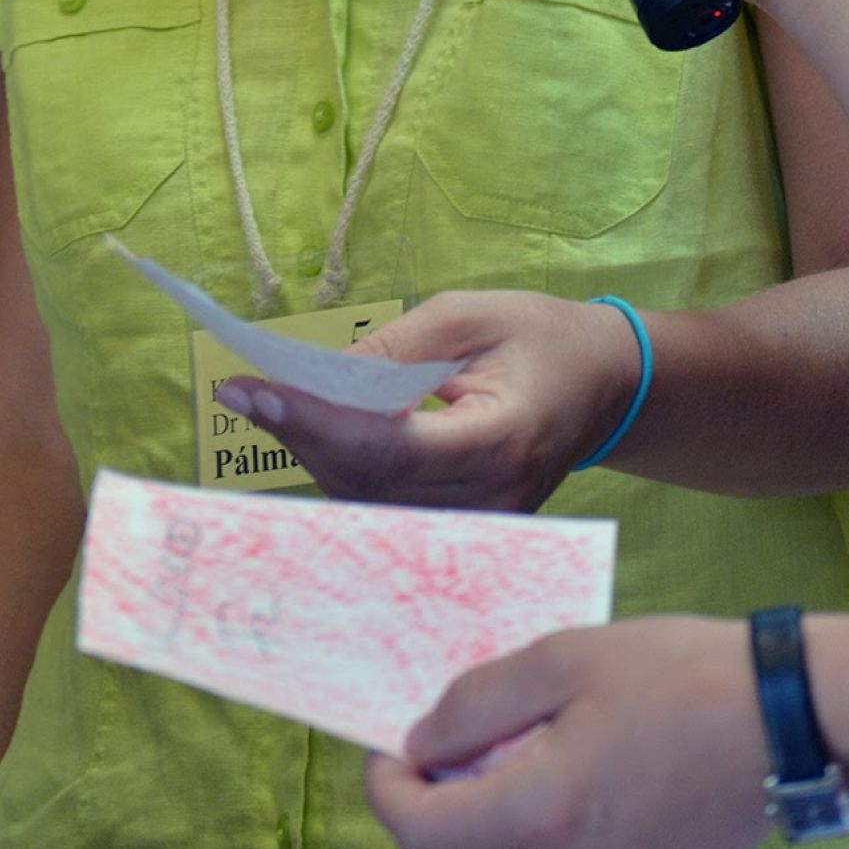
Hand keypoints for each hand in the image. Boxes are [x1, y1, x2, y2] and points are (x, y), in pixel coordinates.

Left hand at [217, 291, 640, 511]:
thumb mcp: (468, 317)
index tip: (251, 389)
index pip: (385, 446)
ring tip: (270, 404)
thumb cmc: (540, 336)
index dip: (313, 422)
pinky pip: (390, 509)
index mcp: (498, 441)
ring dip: (315, 454)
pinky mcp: (470, 531)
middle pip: (367, 482)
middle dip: (299, 434)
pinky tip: (314, 433)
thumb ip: (393, 349)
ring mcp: (481, 525)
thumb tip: (316, 378)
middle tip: (242, 393)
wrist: (605, 385)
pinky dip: (345, 472)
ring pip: (370, 504)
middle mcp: (489, 499)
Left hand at [366, 617, 771, 848]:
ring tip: (560, 742)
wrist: (787, 719)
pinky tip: (604, 778)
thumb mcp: (563, 657)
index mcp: (544, 812)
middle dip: (460, 789)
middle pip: (472, 847)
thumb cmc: (676, 673)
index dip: (388, 794)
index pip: (422, 835)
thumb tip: (419, 743)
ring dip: (514, 810)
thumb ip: (476, 704)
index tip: (392, 752)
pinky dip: (564, 834)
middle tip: (489, 724)